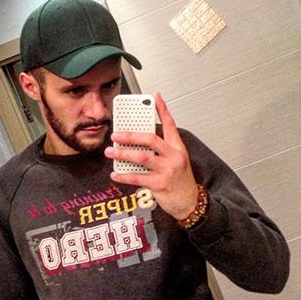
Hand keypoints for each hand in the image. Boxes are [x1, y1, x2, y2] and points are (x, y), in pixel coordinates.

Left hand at [105, 92, 198, 220]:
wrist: (189, 202)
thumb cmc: (181, 180)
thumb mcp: (177, 160)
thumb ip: (161, 148)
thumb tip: (140, 139)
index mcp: (177, 148)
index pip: (170, 124)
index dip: (162, 109)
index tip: (155, 97)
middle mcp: (173, 157)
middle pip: (151, 140)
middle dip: (131, 136)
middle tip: (116, 135)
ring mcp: (167, 170)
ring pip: (141, 158)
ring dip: (123, 154)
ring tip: (111, 152)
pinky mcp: (159, 185)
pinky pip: (137, 178)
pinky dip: (124, 176)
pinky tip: (116, 174)